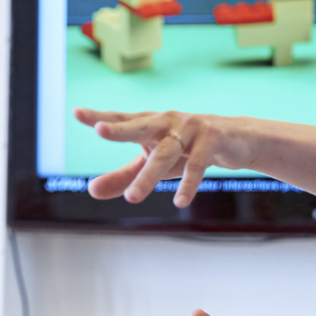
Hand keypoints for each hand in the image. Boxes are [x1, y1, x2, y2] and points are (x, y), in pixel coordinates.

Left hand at [74, 108, 253, 206]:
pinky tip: (180, 202)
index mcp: (151, 123)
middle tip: (100, 130)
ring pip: (165, 154)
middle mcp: (168, 121)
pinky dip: (188, 184)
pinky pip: (197, 164)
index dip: (100, 116)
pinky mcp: (213, 139)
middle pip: (140, 126)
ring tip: (132, 198)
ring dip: (149, 177)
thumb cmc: (189, 149)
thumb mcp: (155, 164)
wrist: (238, 140)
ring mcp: (191, 128)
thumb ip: (124, 177)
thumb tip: (91, 191)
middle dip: (121, 129)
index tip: (77, 112)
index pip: (122, 120)